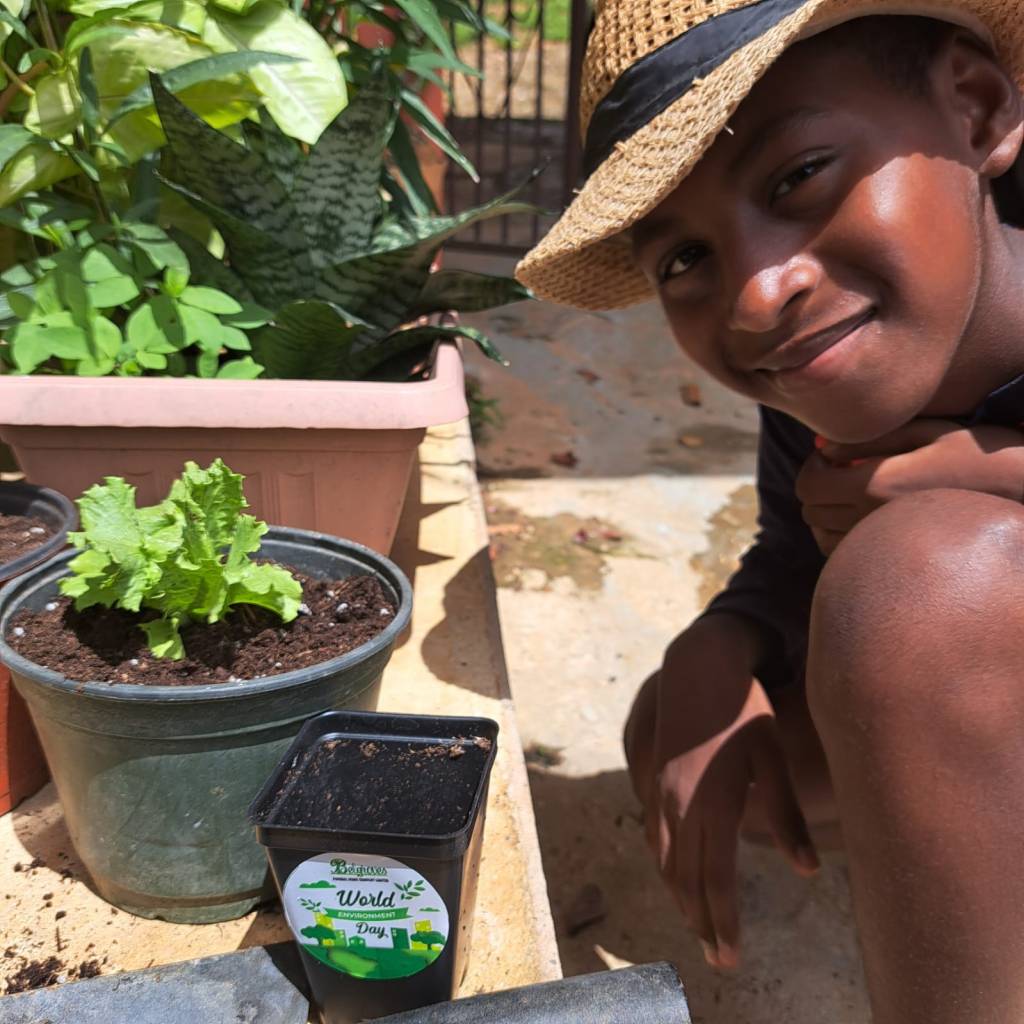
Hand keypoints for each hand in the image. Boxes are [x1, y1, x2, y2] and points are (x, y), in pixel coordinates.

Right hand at [641, 616, 818, 968]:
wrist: (697, 670)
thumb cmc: (744, 711)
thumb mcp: (773, 757)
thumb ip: (787, 815)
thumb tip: (809, 870)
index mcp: (713, 803)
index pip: (715, 879)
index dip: (723, 922)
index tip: (731, 957)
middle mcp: (679, 805)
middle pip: (686, 879)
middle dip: (701, 922)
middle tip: (717, 958)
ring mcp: (661, 793)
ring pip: (664, 861)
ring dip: (680, 897)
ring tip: (697, 925)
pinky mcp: (654, 781)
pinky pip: (653, 837)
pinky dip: (664, 866)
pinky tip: (674, 875)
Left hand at [797, 420, 1023, 554]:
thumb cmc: (978, 455)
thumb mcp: (927, 432)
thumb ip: (868, 439)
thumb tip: (822, 447)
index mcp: (874, 485)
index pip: (807, 484)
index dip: (812, 466)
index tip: (833, 456)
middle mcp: (871, 521)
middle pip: (810, 511)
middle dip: (818, 488)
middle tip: (843, 471)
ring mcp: (883, 545)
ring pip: (823, 537)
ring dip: (827, 514)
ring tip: (855, 494)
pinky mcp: (894, 561)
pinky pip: (846, 556)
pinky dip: (842, 537)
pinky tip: (867, 518)